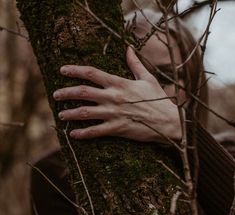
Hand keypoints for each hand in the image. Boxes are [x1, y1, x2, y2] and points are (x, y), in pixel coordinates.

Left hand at [53, 47, 180, 142]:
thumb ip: (134, 64)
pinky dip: (83, 134)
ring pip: (86, 112)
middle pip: (84, 92)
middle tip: (55, 95)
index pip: (92, 73)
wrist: (169, 121)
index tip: (62, 70)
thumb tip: (128, 48)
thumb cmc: (159, 100)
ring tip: (60, 115)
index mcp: (119, 83)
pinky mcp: (117, 129)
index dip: (75, 70)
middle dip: (66, 92)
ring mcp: (114, 113)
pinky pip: (96, 131)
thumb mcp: (147, 79)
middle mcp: (114, 97)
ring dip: (70, 113)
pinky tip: (73, 135)